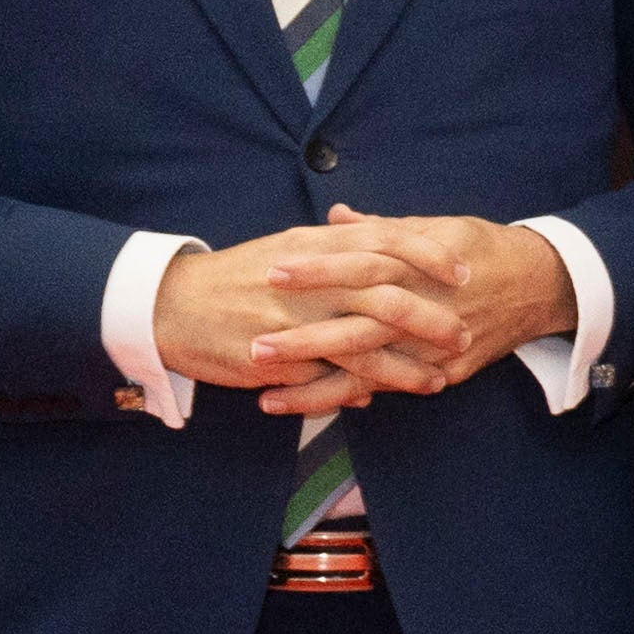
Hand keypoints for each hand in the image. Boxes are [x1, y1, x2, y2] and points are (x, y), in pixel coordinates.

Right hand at [151, 216, 446, 403]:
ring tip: (438, 380)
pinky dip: (358, 387)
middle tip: (463, 333)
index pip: (386, 240)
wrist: (169, 305)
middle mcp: (308, 279)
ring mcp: (293, 320)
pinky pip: (327, 376)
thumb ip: (337, 243)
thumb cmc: (236, 276)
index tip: (464, 271)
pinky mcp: (276, 358)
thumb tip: (380, 235)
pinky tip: (382, 397)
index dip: (430, 255)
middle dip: (431, 319)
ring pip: (364, 344)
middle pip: (386, 295)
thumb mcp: (287, 247)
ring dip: (405, 366)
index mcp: (315, 245)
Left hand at [238, 211, 570, 417]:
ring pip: (368, 371)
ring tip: (266, 393)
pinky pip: (389, 389)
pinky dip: (349, 399)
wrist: (544, 285)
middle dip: (304, 341)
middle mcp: (423, 311)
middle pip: (357, 328)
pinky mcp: (443, 372)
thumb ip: (381, 229)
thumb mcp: (436, 227)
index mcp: (417, 267)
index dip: (318, 269)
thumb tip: (334, 217)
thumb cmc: (484, 250)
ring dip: (315, 385)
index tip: (273, 269)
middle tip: (254, 345)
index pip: (361, 265)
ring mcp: (432, 348)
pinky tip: (308, 407)